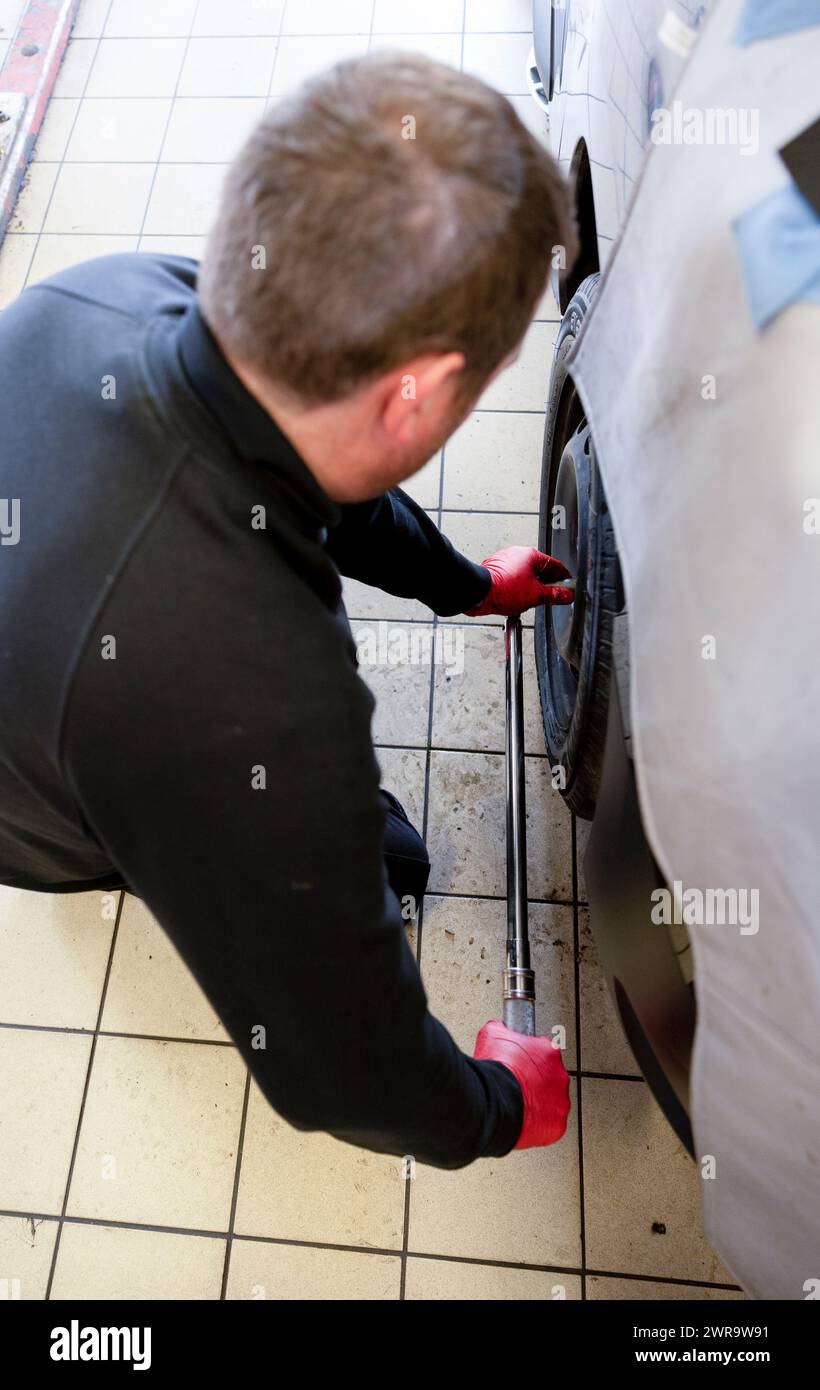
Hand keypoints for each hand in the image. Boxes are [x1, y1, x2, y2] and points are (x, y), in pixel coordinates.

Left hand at [465, 546, 572, 616]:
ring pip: (525, 574)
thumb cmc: (502, 589)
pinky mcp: (496, 569)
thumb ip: (554, 595)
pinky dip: (516, 587)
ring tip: (529, 600)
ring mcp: (505, 561)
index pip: (555, 565)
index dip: (564, 578)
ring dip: (530, 587)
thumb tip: (566, 595)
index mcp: (531, 555)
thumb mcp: (535, 595)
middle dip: (545, 584)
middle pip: (540, 570)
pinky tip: (515, 599)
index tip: (568, 586)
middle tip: (549, 597)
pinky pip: (512, 578)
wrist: (478, 592)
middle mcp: (518, 554)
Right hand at [474, 1019, 569, 1148]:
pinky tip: (524, 1119)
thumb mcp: (492, 1036)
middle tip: (519, 1084)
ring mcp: (560, 1103)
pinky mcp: (556, 1125)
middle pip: (551, 1077)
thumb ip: (501, 1030)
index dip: (530, 1057)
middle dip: (537, 1081)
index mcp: (549, 1052)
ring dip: (540, 1102)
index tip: (522, 1063)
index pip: (545, 1051)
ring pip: (552, 1101)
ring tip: (520, 1103)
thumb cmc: (496, 1071)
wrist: (494, 1102)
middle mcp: (560, 1076)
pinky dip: (538, 1123)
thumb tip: (497, 1027)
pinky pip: (549, 1124)